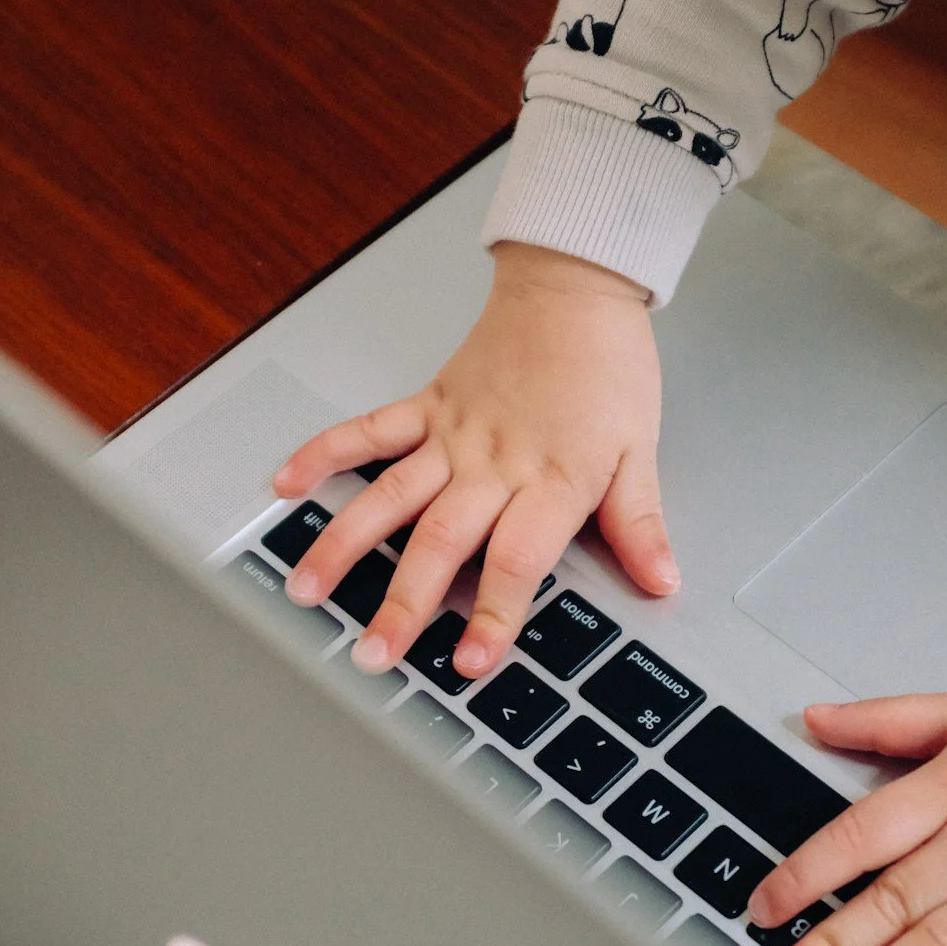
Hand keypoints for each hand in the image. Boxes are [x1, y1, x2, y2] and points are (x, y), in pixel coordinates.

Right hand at [272, 242, 673, 676]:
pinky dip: (324, 454)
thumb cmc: (608, 365)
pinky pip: (368, 431)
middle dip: (403, 603)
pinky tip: (286, 485)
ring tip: (306, 589)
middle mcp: (493, 464)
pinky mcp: (427, 406)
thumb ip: (639, 523)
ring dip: (344, 546)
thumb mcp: (640, 450)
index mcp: (550, 480)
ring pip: (389, 498)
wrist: (576, 286)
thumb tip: (661, 580)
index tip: (472, 660)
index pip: (516, 560)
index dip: (493, 613)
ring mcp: (452, 435)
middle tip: (373, 652)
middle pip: (440, 542)